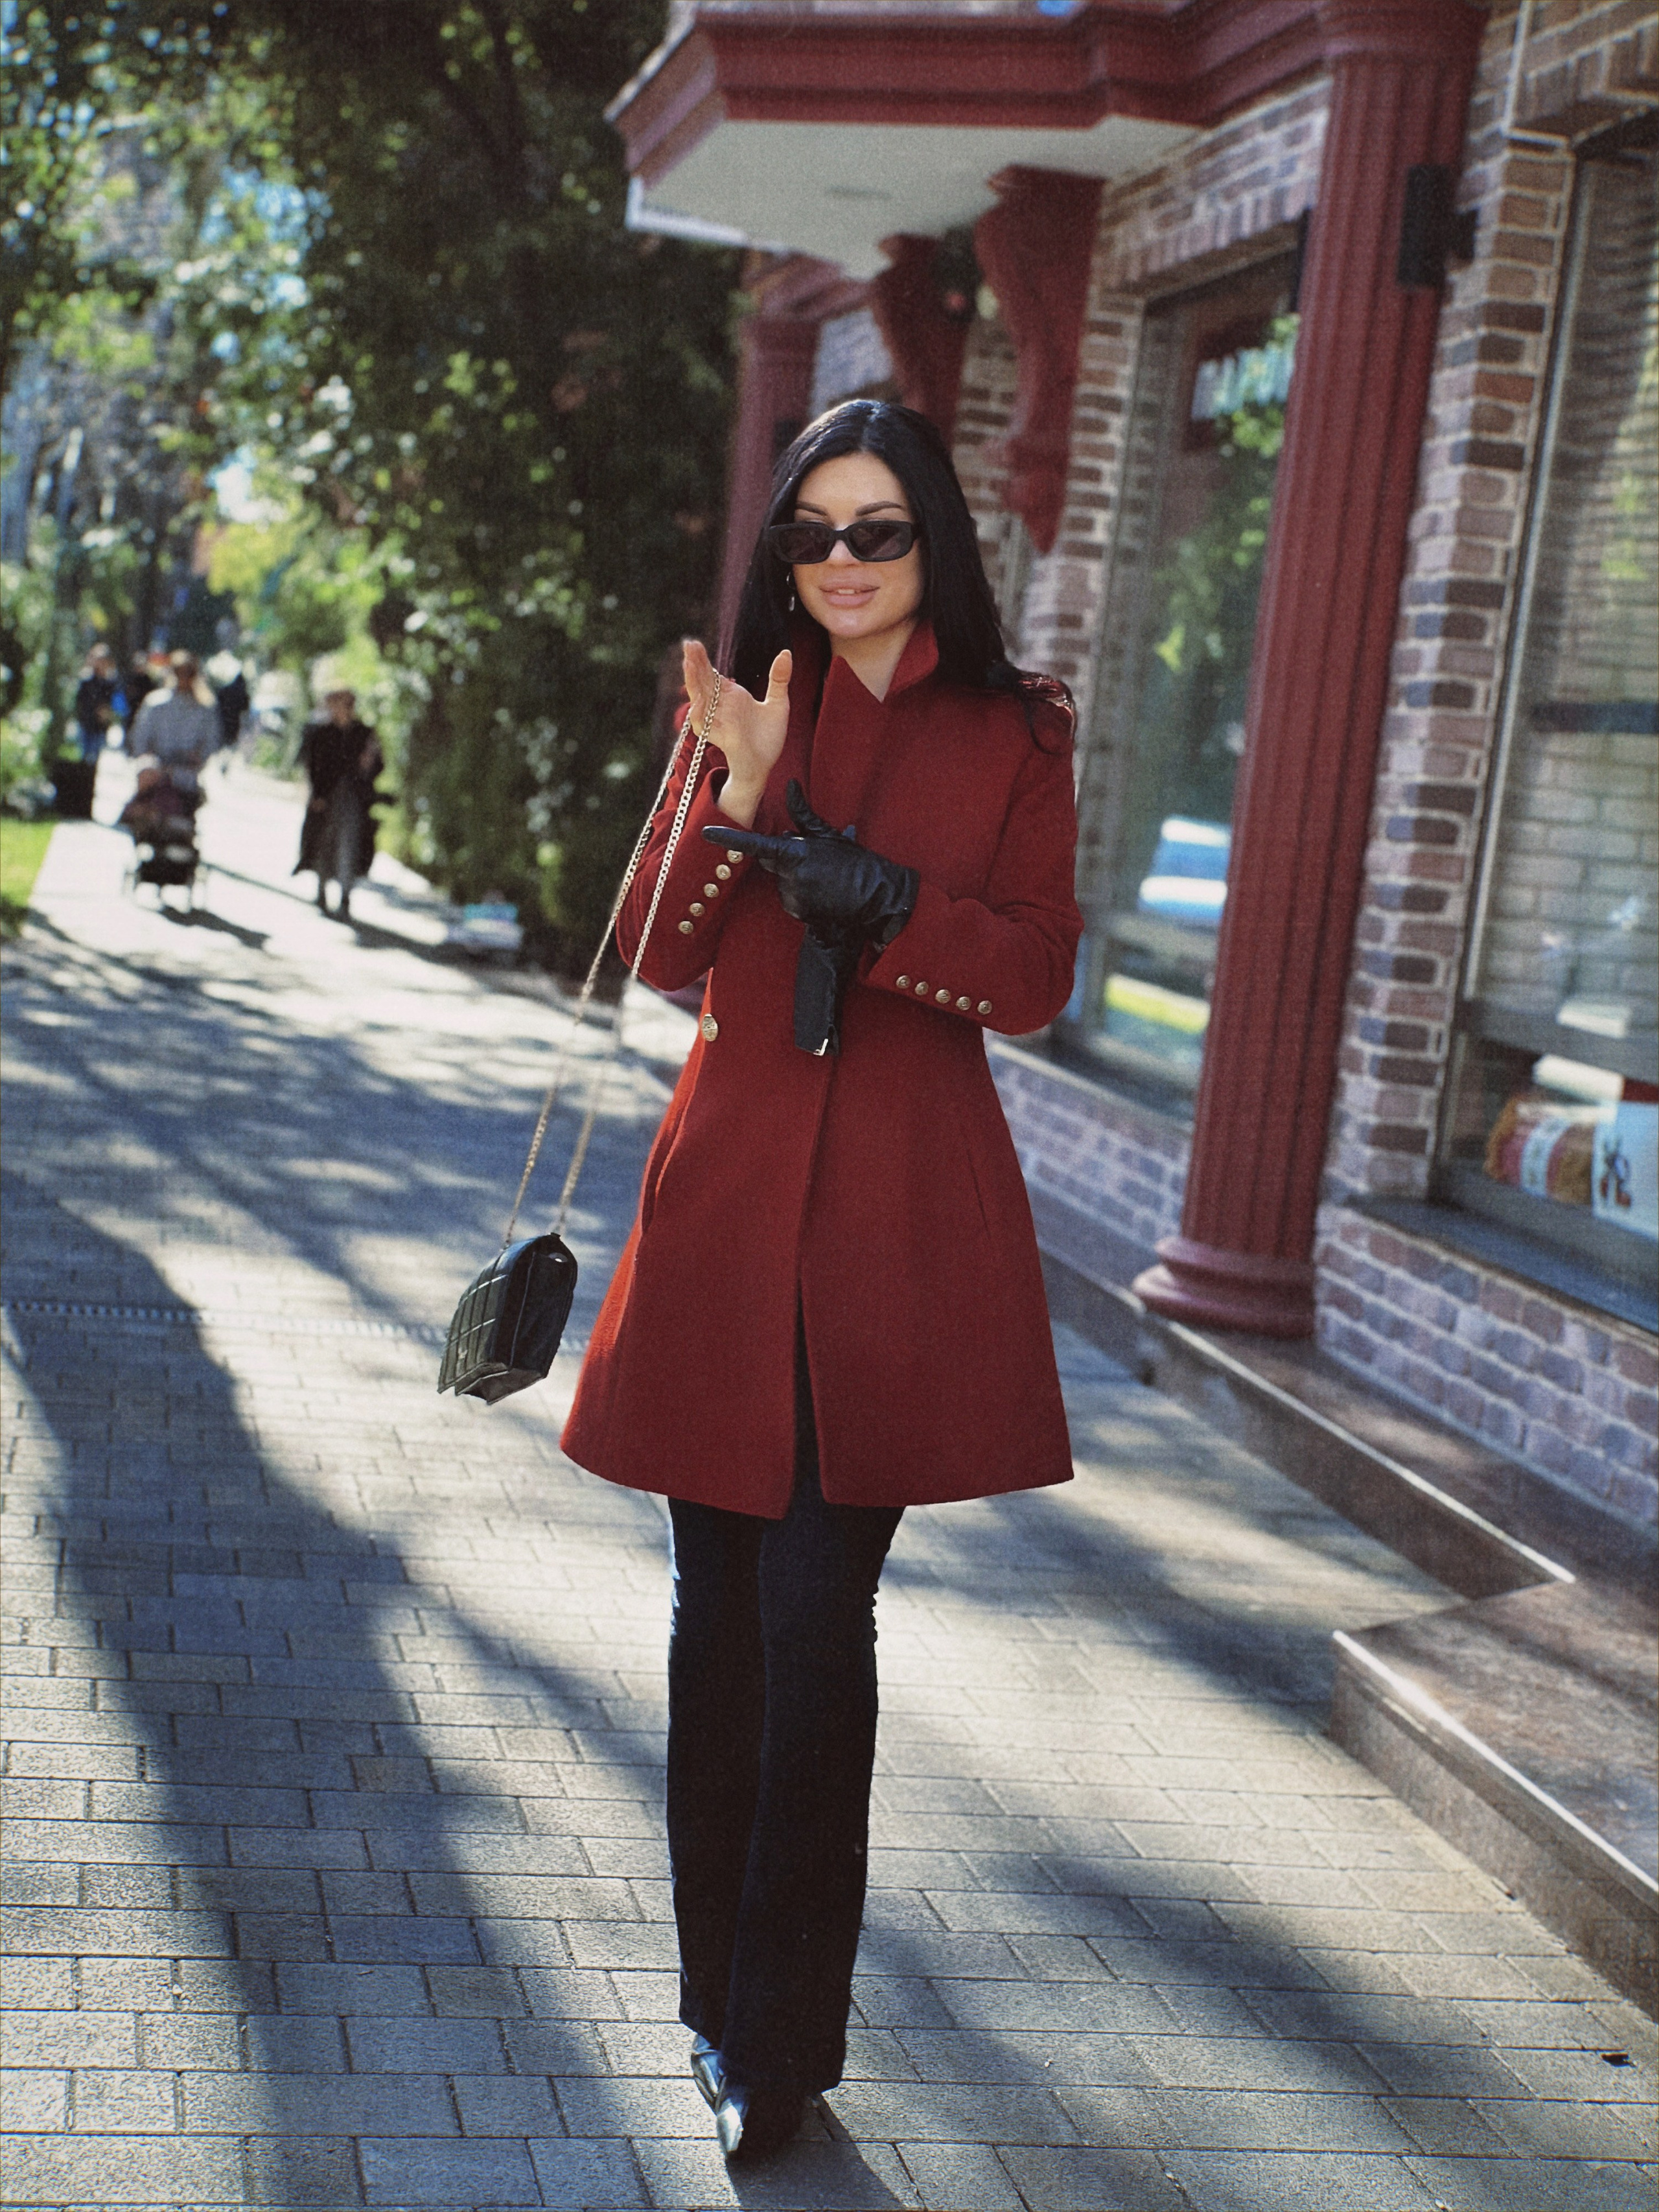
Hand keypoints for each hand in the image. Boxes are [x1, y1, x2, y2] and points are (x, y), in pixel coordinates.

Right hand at [682, 638, 789, 828]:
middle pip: (703, 681)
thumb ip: (779, 679)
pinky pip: (703, 725)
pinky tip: (697, 700)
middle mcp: (720, 706)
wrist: (765, 765)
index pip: (712, 673)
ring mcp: (717, 721)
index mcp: (731, 695)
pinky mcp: (719, 737)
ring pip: (699, 698)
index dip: (702, 659)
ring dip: (693, 682)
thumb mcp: (778, 704)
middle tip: (689, 644)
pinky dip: (699, 714)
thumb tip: (786, 653)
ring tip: (688, 664)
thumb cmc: (768, 738)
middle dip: (695, 663)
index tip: (694, 643)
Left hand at [707, 780, 917, 946]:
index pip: (755, 844)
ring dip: (796, 880)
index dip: (728, 838)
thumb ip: (803, 813)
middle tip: (817, 862)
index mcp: (796, 851)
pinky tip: (823, 896)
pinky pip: (790, 901)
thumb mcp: (830, 835)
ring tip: (824, 880)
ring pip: (782, 883)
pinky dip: (802, 898)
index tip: (706, 833)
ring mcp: (793, 895)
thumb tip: (790, 785)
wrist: (877, 897)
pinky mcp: (798, 912)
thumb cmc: (855, 863)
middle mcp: (790, 874)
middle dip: (785, 858)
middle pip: (772, 862)